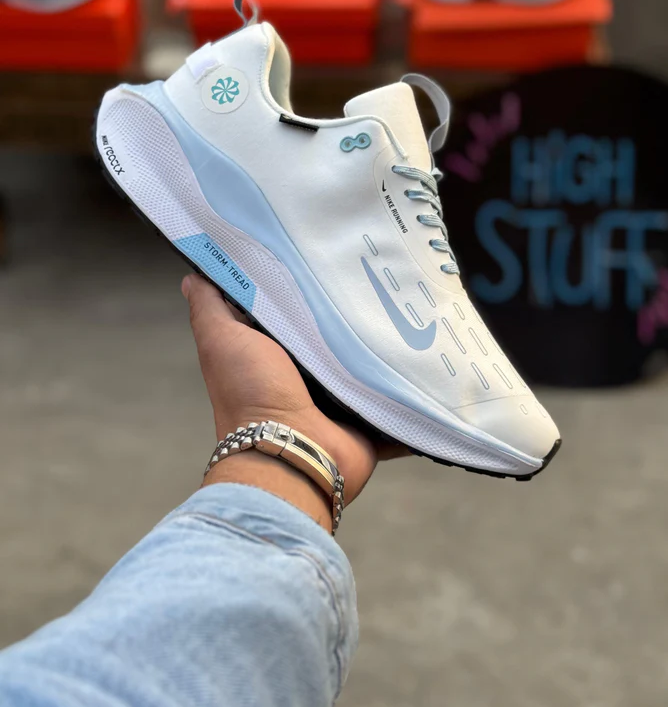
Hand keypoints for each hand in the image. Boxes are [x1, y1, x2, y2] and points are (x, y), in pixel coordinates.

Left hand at [183, 274, 403, 517]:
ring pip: (368, 366)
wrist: (290, 454)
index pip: (290, 312)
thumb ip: (210, 309)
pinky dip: (413, 392)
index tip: (326, 252)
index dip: (303, 286)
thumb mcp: (222, 341)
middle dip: (353, 313)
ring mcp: (339, 401)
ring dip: (387, 348)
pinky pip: (397, 402)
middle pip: (334, 337)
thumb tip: (192, 277)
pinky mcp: (369, 421)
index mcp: (272, 356)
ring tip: (416, 308)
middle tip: (382, 274)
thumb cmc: (250, 395)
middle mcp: (306, 378)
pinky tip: (435, 364)